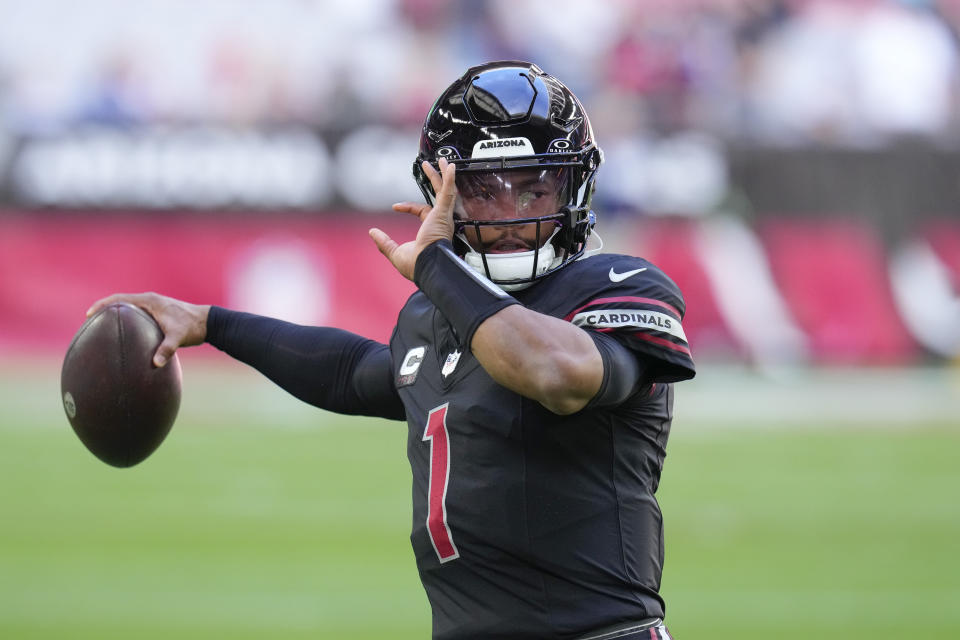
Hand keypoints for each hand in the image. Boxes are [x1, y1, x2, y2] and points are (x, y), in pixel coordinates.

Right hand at [86, 292, 210, 366]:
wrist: (207, 323)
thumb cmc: (193, 327)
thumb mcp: (179, 337)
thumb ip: (167, 349)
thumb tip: (155, 363)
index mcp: (149, 301)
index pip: (120, 299)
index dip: (102, 305)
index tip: (89, 314)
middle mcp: (149, 302)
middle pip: (120, 303)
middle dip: (104, 311)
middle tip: (89, 323)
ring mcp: (153, 308)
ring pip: (128, 310)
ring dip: (115, 316)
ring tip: (100, 330)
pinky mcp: (157, 316)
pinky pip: (136, 317)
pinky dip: (127, 324)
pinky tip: (122, 337)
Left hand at [369, 157, 457, 280]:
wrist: (427, 267)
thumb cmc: (417, 265)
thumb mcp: (395, 253)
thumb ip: (384, 242)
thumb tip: (372, 232)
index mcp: (432, 230)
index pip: (422, 211)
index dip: (408, 206)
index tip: (395, 206)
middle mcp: (440, 222)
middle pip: (439, 196)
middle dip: (435, 181)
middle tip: (432, 166)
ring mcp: (443, 217)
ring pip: (446, 190)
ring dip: (444, 175)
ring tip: (443, 161)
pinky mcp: (443, 213)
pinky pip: (448, 193)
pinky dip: (450, 179)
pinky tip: (450, 167)